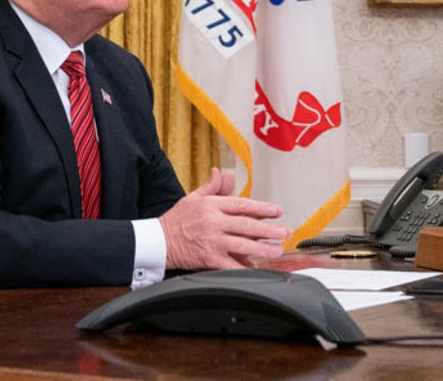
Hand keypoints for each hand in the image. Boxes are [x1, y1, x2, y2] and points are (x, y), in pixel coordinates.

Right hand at [159, 168, 291, 269]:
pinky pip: (230, 264)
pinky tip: (256, 269)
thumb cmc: (176, 220)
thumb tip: (223, 173)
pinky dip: (243, 268)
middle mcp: (214, 222)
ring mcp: (212, 240)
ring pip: (242, 244)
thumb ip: (212, 187)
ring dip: (262, 248)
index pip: (242, 205)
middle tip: (285, 231)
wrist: (157, 241)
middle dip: (269, 229)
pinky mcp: (208, 258)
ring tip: (277, 250)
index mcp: (212, 205)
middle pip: (247, 225)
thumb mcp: (193, 198)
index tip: (277, 211)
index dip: (262, 208)